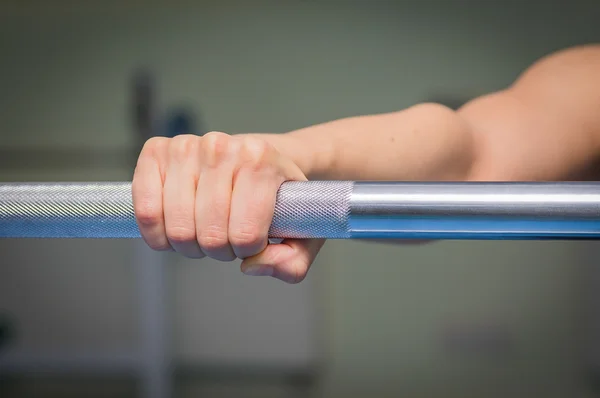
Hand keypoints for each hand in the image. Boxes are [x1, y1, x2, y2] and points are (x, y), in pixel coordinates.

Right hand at [132, 132, 324, 282]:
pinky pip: (143, 207)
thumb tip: (252, 266)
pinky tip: (171, 232)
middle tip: (227, 240)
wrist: (263, 157)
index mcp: (261, 161)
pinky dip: (155, 233)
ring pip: (176, 226)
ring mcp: (186, 145)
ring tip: (204, 234)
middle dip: (219, 251)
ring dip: (189, 245)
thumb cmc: (280, 196)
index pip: (245, 234)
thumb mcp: (304, 232)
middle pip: (209, 235)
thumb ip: (293, 262)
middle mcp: (222, 147)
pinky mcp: (156, 150)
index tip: (254, 240)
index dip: (248, 251)